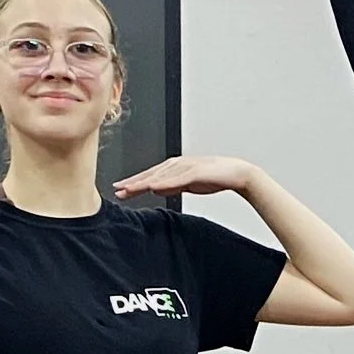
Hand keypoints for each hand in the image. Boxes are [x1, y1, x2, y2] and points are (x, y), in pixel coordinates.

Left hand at [113, 153, 264, 200]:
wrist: (237, 173)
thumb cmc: (214, 177)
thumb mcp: (187, 184)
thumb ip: (171, 186)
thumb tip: (154, 190)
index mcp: (175, 168)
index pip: (150, 176)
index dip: (134, 182)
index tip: (120, 189)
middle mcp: (177, 164)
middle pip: (151, 174)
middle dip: (133, 182)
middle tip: (117, 189)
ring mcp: (185, 167)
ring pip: (160, 176)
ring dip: (144, 182)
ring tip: (129, 190)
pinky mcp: (195, 171)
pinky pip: (176, 179)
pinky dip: (163, 183)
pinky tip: (152, 187)